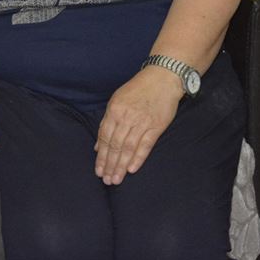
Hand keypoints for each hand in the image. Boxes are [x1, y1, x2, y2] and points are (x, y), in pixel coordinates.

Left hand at [94, 67, 180, 184]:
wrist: (162, 79)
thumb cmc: (137, 90)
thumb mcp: (117, 101)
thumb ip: (107, 122)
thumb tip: (98, 145)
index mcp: (114, 110)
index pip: (104, 137)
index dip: (101, 155)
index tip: (98, 169)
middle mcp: (126, 117)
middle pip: (114, 145)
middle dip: (109, 164)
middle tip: (106, 180)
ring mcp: (141, 122)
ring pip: (128, 148)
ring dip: (121, 165)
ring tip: (116, 179)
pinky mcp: (156, 126)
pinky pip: (145, 145)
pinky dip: (138, 158)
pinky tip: (131, 169)